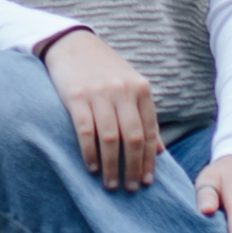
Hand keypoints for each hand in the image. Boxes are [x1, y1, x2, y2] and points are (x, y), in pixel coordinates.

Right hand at [44, 29, 165, 189]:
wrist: (72, 44)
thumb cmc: (104, 70)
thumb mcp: (130, 87)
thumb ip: (144, 116)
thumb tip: (159, 150)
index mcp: (140, 90)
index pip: (149, 132)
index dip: (149, 159)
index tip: (147, 181)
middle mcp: (123, 91)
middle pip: (132, 138)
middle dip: (133, 167)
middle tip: (130, 188)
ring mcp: (99, 94)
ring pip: (110, 138)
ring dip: (111, 166)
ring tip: (110, 183)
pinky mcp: (76, 96)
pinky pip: (86, 130)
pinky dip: (90, 152)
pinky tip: (92, 167)